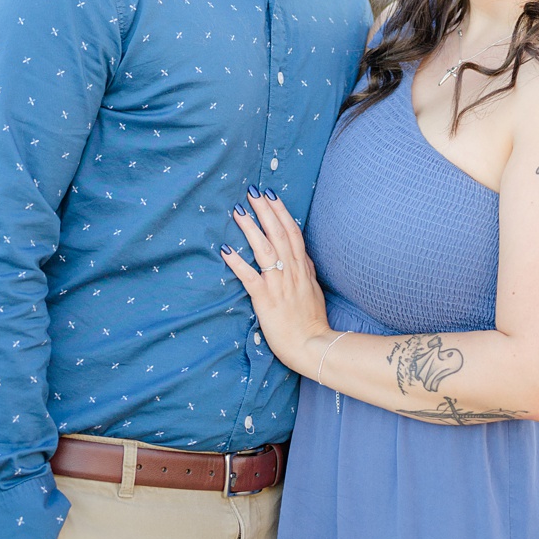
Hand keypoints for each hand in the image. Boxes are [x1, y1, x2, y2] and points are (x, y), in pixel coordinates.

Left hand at [220, 193, 331, 374]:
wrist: (312, 347)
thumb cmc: (311, 321)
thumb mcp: (313, 290)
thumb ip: (306, 270)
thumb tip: (301, 254)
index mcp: (302, 268)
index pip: (292, 233)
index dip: (281, 212)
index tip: (270, 194)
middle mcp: (291, 272)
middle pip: (278, 234)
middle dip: (265, 211)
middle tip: (252, 191)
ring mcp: (279, 284)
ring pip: (264, 250)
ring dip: (251, 229)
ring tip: (238, 211)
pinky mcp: (266, 299)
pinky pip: (250, 277)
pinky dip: (237, 262)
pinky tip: (225, 249)